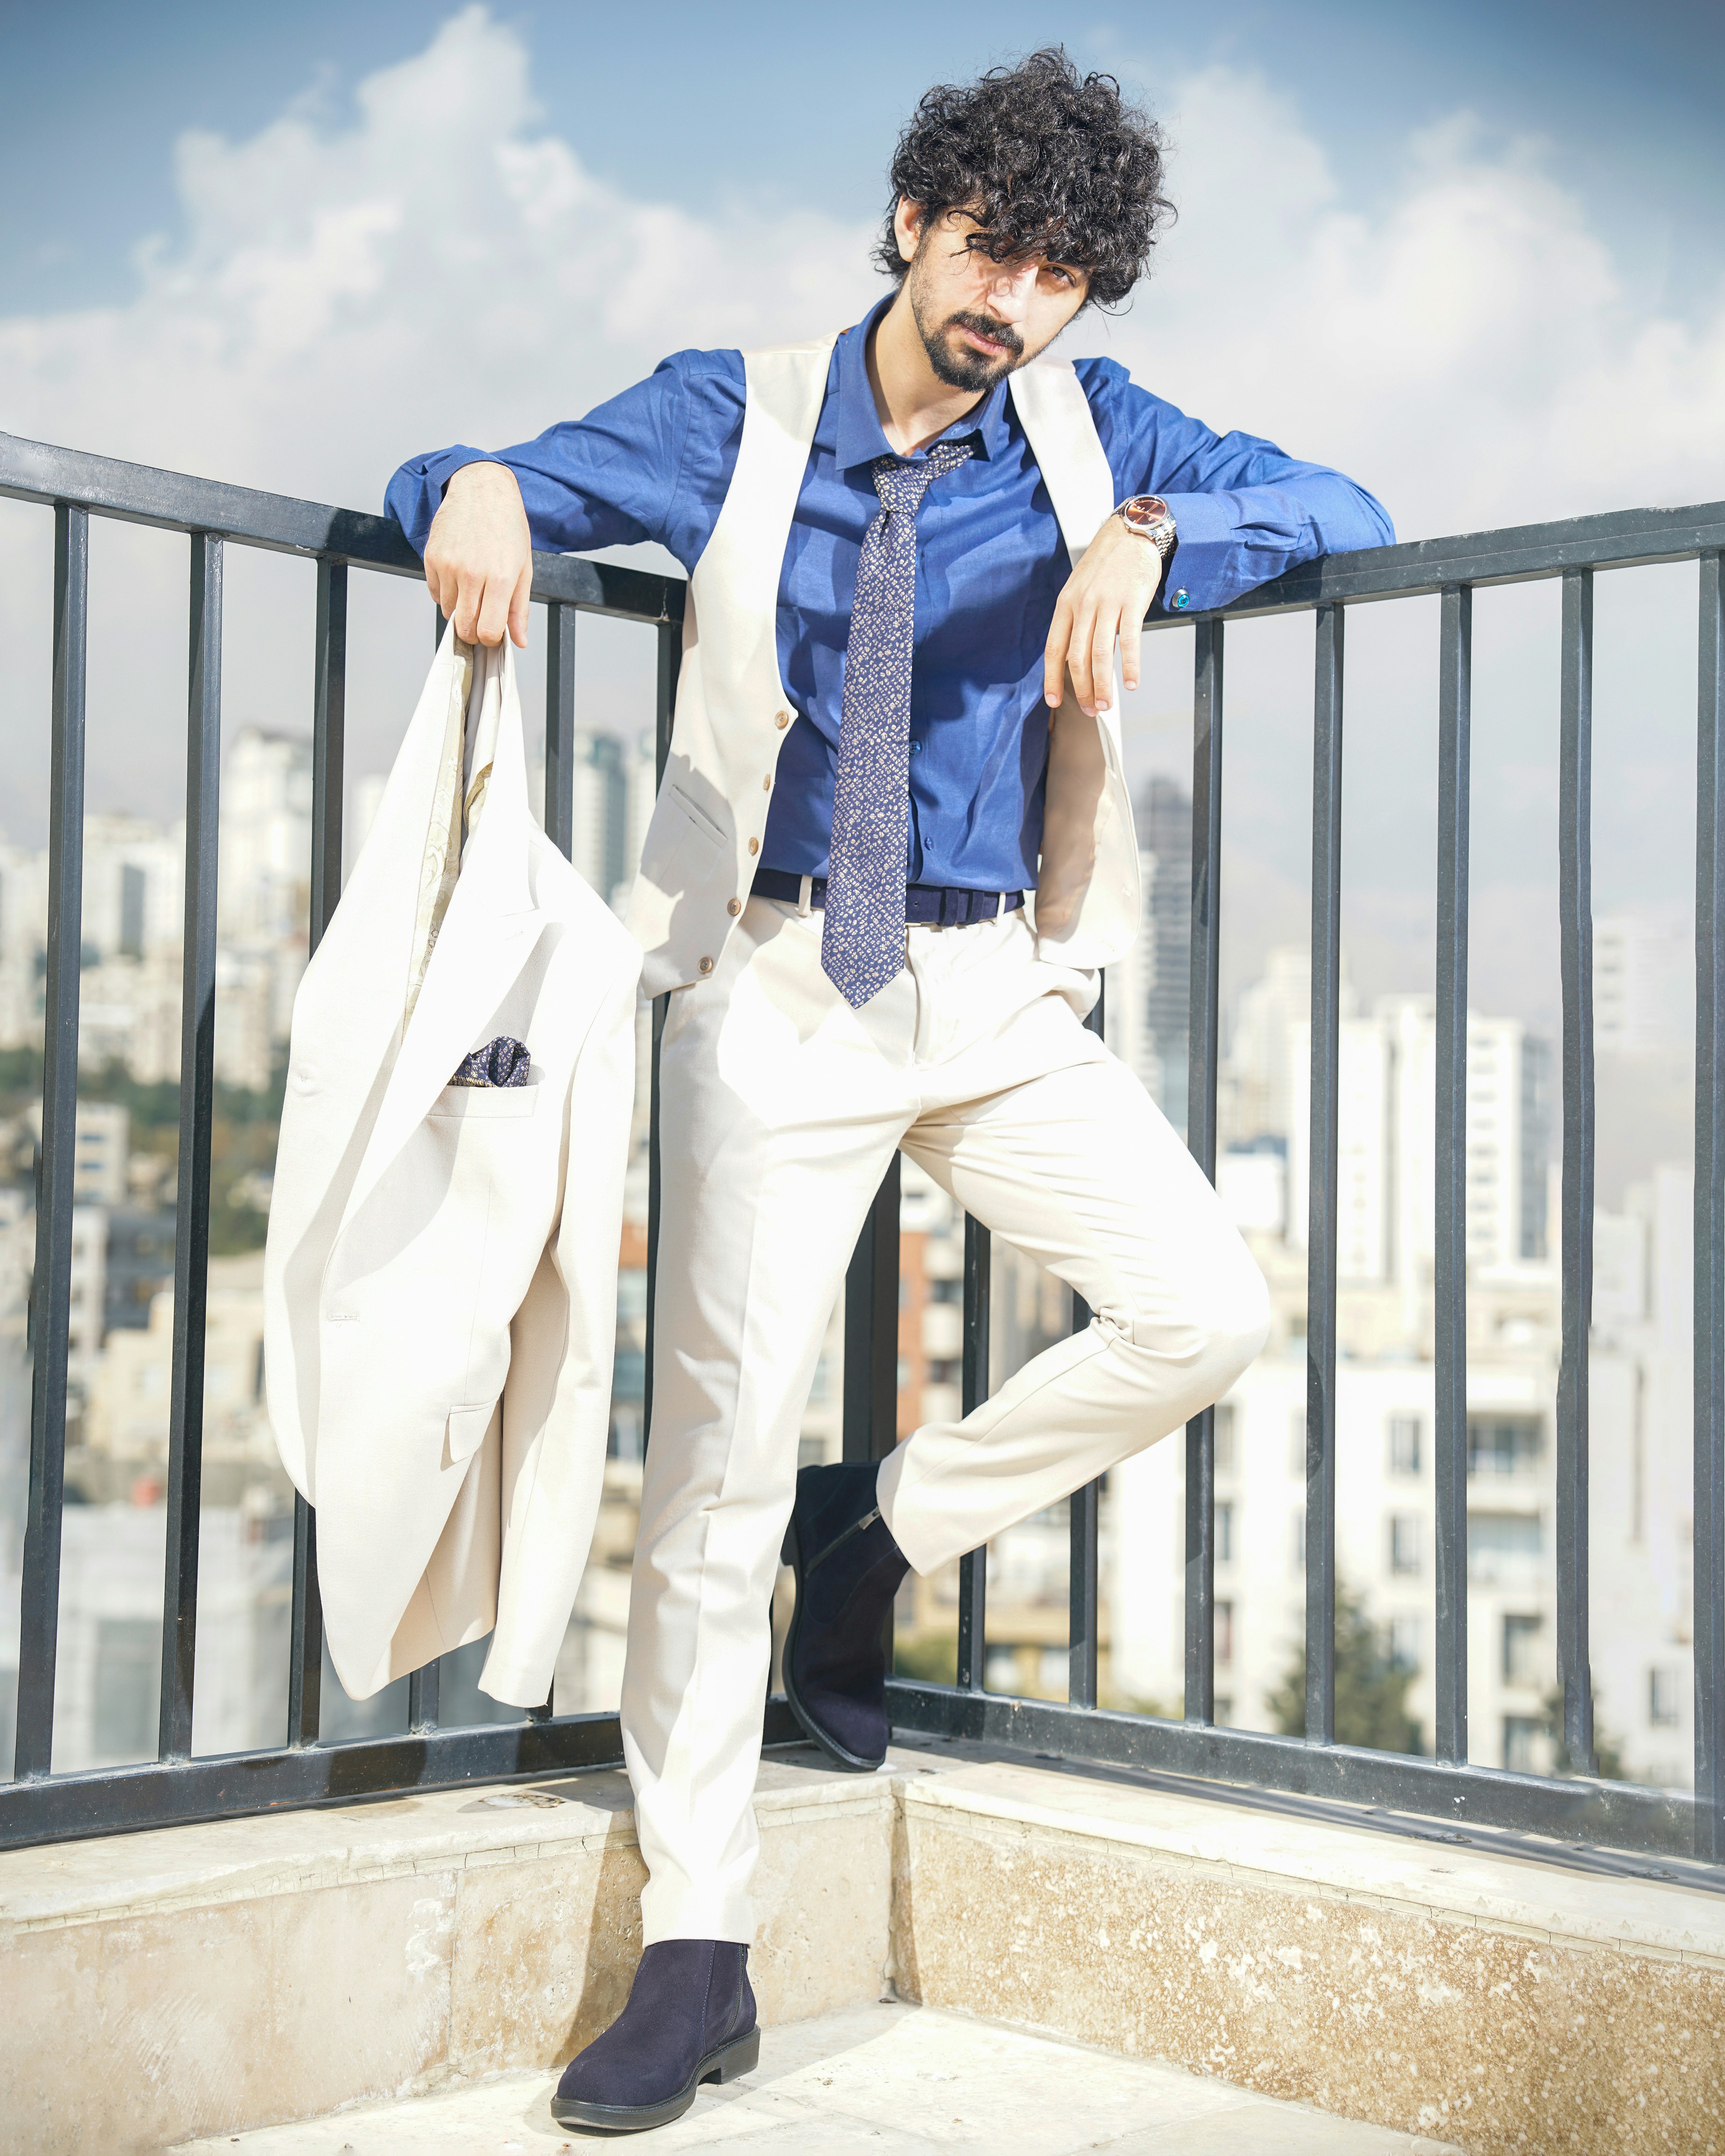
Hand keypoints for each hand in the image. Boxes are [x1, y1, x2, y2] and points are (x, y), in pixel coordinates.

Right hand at [422, 463, 532, 648]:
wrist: (482, 490)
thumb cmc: (507, 526)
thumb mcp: (523, 568)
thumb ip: (519, 609)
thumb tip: (519, 640)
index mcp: (500, 578)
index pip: (487, 631)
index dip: (490, 639)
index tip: (492, 633)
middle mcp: (472, 574)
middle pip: (465, 627)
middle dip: (473, 631)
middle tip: (481, 619)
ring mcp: (448, 565)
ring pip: (448, 611)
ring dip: (459, 608)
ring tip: (473, 587)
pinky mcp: (431, 558)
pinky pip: (434, 592)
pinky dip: (445, 591)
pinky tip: (459, 574)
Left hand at [1043, 513, 1162, 717]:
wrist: (1132, 532)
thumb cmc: (1107, 564)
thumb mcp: (1081, 588)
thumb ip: (1077, 620)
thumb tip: (1078, 656)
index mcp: (1066, 604)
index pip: (1054, 649)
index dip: (1052, 679)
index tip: (1054, 701)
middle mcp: (1083, 605)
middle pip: (1077, 659)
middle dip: (1081, 690)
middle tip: (1089, 710)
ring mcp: (1107, 604)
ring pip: (1100, 655)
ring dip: (1103, 685)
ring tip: (1106, 704)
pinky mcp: (1132, 602)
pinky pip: (1129, 641)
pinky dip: (1131, 666)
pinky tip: (1132, 682)